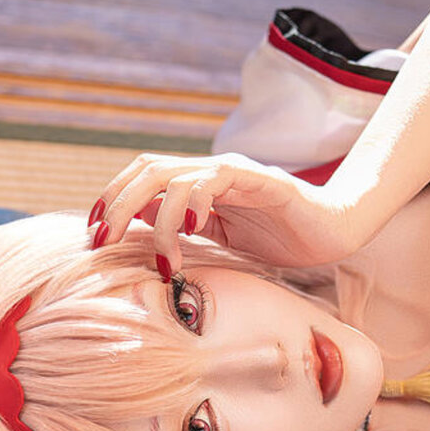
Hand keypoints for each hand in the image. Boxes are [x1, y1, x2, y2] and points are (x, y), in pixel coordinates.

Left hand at [91, 152, 363, 277]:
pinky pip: (215, 179)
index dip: (111, 199)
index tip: (93, 235)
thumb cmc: (283, 239)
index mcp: (199, 184)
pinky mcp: (260, 178)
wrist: (336, 233)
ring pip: (174, 178)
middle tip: (101, 244)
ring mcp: (234, 171)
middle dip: (116, 206)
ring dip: (156, 219)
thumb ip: (186, 229)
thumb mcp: (223, 238)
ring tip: (164, 259)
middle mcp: (211, 171)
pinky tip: (191, 231)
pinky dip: (195, 202)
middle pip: (147, 171)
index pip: (142, 177)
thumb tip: (139, 231)